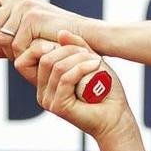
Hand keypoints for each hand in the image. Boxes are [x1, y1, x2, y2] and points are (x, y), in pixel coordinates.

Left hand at [0, 0, 85, 60]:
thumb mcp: (25, 40)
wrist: (85, 38)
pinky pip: (14, 45)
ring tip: (33, 51)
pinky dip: (25, 54)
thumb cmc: (58, 40)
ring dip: (13, 51)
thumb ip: (0, 44)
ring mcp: (25, 7)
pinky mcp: (32, 18)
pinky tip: (40, 52)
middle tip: (21, 50)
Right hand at [18, 31, 133, 141]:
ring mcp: (48, 100)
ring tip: (97, 62)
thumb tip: (61, 32)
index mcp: (46, 81)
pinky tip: (96, 66)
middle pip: (45, 57)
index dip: (53, 43)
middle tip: (91, 55)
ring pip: (56, 66)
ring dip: (79, 59)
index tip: (78, 47)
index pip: (33, 53)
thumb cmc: (105, 91)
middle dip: (70, 50)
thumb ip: (76, 47)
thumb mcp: (90, 62)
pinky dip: (81, 68)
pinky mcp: (58, 106)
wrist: (116, 117)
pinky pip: (65, 78)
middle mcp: (43, 92)